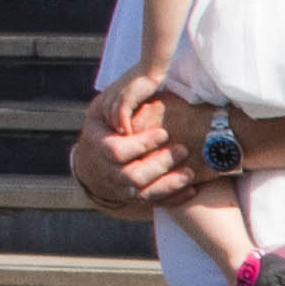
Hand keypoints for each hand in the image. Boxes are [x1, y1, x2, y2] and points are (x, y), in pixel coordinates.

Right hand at [68, 81, 180, 218]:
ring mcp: (120, 187)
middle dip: (159, 164)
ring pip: (143, 194)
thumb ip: (122, 101)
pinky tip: (191, 190)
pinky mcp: (134, 198)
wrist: (94, 160)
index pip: (116, 151)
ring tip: (190, 173)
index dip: (141, 145)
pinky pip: (154, 204)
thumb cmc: (105, 124)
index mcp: (98, 144)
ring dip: (169, 184)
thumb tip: (148, 81)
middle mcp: (107, 170)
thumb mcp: (104, 108)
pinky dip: (173, 199)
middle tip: (183, 150)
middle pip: (132, 176)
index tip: (164, 133)